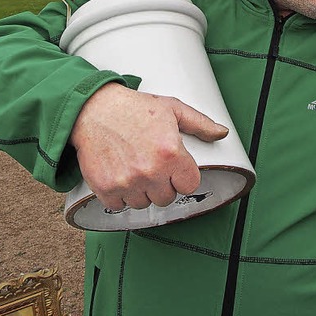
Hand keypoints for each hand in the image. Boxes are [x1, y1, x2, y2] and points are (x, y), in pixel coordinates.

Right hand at [69, 83, 228, 209]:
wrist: (94, 109)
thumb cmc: (133, 108)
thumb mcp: (172, 109)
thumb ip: (200, 124)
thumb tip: (221, 133)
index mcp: (170, 153)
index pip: (189, 185)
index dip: (183, 176)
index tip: (175, 169)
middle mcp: (150, 171)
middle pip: (167, 198)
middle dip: (162, 184)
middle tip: (152, 166)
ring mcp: (128, 182)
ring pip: (143, 204)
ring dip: (141, 191)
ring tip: (135, 168)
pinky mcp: (106, 189)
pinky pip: (119, 206)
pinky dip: (119, 195)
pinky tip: (120, 175)